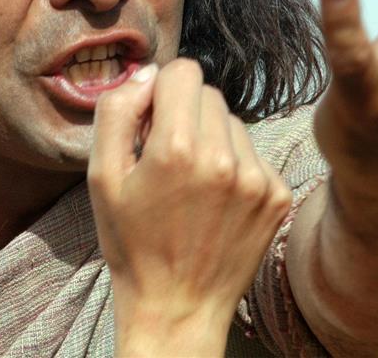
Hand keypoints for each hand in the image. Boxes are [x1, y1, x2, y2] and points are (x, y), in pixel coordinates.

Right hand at [88, 59, 291, 355]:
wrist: (177, 306)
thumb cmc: (132, 242)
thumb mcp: (101, 177)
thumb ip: (116, 112)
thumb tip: (148, 75)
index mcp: (176, 149)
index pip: (184, 71)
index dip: (160, 92)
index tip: (150, 122)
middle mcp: (223, 157)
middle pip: (208, 93)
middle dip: (185, 113)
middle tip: (166, 156)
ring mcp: (256, 178)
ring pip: (232, 122)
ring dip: (211, 138)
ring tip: (192, 182)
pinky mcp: (276, 194)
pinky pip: (253, 152)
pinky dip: (233, 165)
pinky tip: (215, 199)